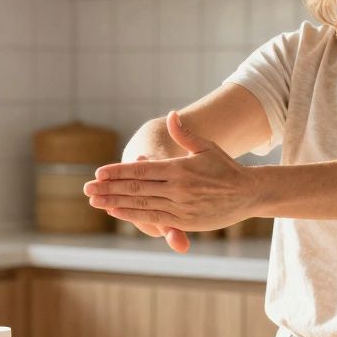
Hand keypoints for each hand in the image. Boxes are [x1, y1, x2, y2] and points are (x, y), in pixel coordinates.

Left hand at [85, 111, 259, 246]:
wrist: (248, 193)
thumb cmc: (225, 168)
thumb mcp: (206, 147)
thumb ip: (184, 134)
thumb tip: (171, 115)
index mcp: (179, 168)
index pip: (142, 170)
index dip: (119, 172)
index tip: (99, 172)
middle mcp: (178, 188)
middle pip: (136, 188)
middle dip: (109, 188)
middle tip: (87, 188)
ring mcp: (181, 206)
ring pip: (142, 204)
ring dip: (116, 203)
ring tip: (96, 201)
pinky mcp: (185, 221)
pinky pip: (155, 219)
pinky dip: (134, 215)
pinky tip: (117, 212)